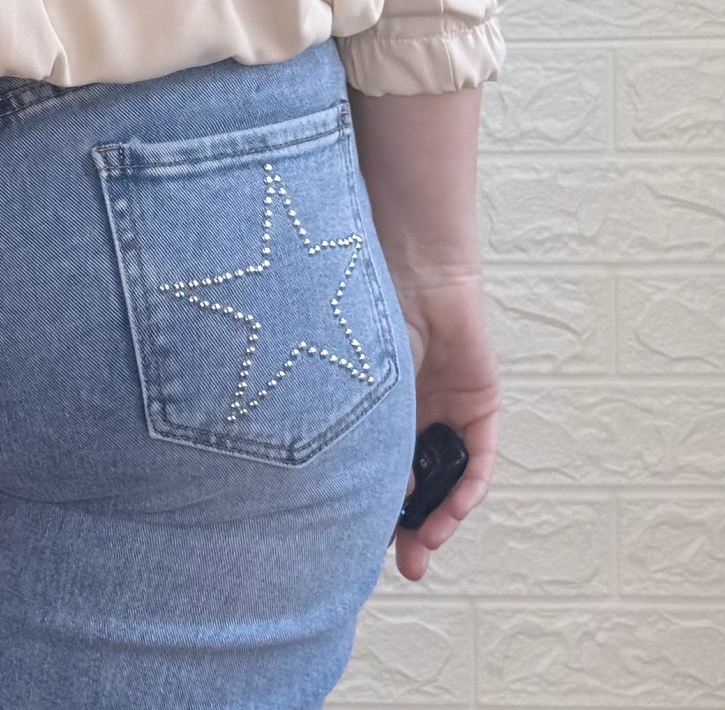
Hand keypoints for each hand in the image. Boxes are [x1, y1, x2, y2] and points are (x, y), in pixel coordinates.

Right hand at [389, 268, 499, 580]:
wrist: (410, 268)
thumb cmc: (363, 312)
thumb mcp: (356, 386)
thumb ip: (364, 436)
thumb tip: (371, 495)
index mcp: (373, 404)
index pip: (376, 467)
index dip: (372, 507)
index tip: (358, 545)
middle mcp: (408, 412)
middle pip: (413, 483)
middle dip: (409, 529)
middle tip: (405, 568)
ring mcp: (444, 410)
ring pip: (447, 479)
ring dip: (439, 519)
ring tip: (423, 548)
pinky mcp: (479, 404)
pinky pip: (476, 460)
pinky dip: (465, 489)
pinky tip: (451, 510)